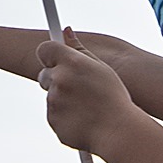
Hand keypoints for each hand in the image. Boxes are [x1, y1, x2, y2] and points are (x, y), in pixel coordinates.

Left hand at [36, 28, 135, 155]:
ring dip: (63, 99)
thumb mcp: (101, 68)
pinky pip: (53, 114)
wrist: (118, 132)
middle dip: (56, 79)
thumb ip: (79, 49)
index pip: (45, 49)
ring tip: (87, 107)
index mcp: (71, 63)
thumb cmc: (113, 98)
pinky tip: (82, 118)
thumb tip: (66, 31)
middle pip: (44, 74)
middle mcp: (59, 80)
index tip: (57, 60)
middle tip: (78, 88)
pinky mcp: (52, 120)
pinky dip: (64, 116)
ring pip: (51, 96)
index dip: (51, 55)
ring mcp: (53, 101)